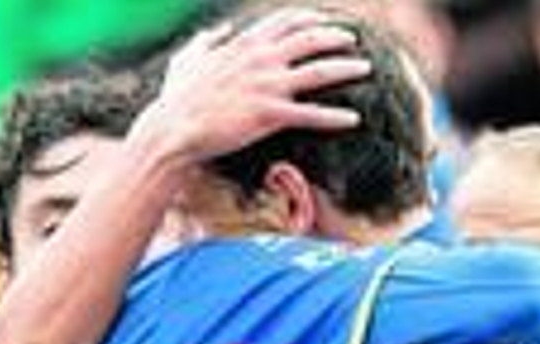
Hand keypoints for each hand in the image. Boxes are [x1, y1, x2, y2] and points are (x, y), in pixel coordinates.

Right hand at [134, 8, 370, 168]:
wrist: (173, 128)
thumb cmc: (176, 98)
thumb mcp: (186, 61)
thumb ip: (205, 42)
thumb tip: (218, 32)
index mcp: (244, 45)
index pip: (284, 21)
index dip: (309, 18)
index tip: (324, 20)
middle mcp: (261, 60)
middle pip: (310, 40)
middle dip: (336, 37)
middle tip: (354, 40)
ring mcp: (268, 86)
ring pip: (320, 71)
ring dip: (347, 68)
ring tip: (367, 69)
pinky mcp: (270, 115)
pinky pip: (312, 114)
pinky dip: (335, 117)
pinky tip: (354, 119)